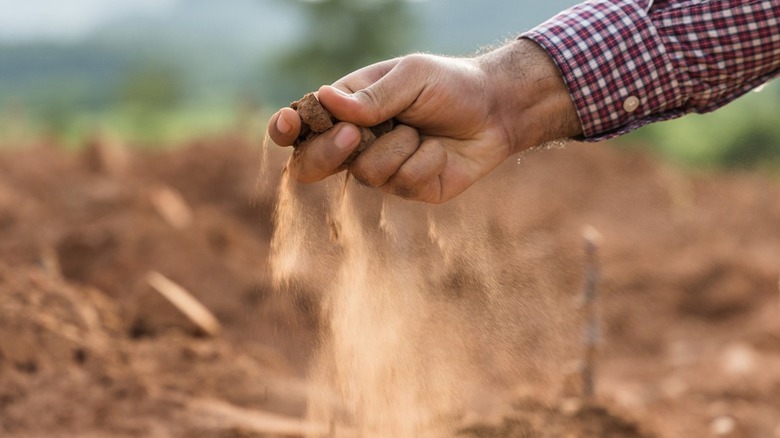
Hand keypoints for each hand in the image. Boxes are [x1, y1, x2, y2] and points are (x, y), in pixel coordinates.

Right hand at [267, 38, 580, 202]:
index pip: (303, 125)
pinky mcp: (408, 189)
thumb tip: (326, 101)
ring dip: (399, 148)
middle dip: (329, 152)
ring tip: (422, 131)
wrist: (497, 111)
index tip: (286, 125)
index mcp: (348, 108)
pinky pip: (402, 182)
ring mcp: (381, 169)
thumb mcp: (412, 77)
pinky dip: (425, 161)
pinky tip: (439, 150)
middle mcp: (357, 143)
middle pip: (312, 163)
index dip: (287, 129)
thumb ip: (373, 96)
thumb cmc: (450, 85)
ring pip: (365, 174)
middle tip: (353, 135)